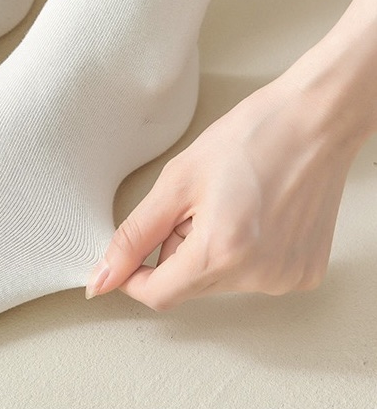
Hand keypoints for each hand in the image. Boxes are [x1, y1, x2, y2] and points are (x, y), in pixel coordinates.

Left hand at [85, 58, 368, 309]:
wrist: (313, 121)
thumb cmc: (250, 137)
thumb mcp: (177, 180)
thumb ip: (135, 234)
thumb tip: (103, 276)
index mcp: (221, 252)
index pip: (158, 294)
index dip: (134, 274)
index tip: (128, 253)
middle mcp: (258, 276)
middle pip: (189, 284)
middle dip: (178, 249)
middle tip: (196, 203)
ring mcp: (286, 278)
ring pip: (220, 279)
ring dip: (211, 249)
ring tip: (231, 201)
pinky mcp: (305, 272)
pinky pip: (254, 273)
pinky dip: (244, 250)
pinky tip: (257, 211)